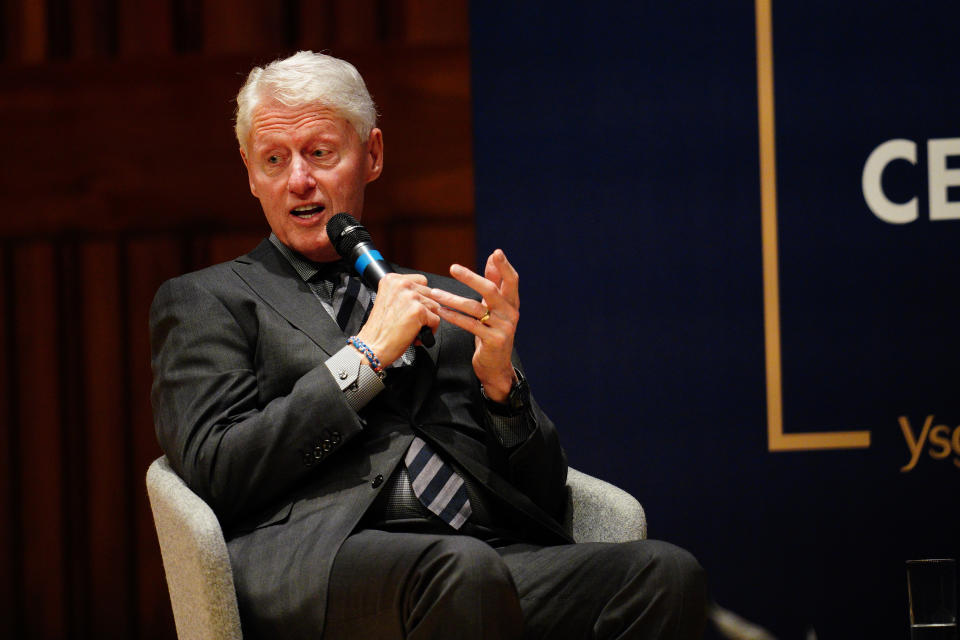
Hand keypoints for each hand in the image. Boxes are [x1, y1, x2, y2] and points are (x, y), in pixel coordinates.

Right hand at [355, 273, 440, 366]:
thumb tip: (425, 294)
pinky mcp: (418, 310)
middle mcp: (401, 285)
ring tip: (415, 328)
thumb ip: (404, 293)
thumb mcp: (387, 300)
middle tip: (413, 320)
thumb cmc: (379, 329)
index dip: (420, 296)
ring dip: (428, 319)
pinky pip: (436, 320)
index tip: (413, 307)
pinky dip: (430, 330)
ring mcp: (410, 297)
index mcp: (392, 280)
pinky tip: (416, 334)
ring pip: (434, 306)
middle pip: (430, 294)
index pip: (421, 281)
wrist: (372, 346)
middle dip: (425, 309)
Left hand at [429, 249, 518, 401]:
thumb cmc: (493, 333)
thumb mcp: (496, 308)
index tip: (496, 252)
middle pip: (491, 290)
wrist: (496, 367)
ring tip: (435, 293)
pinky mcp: (493, 340)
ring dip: (452, 299)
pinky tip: (441, 311)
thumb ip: (495, 283)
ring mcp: (503, 327)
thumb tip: (492, 257)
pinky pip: (470, 325)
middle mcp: (511, 313)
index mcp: (512, 303)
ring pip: (475, 308)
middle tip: (453, 268)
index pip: (512, 280)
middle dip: (471, 278)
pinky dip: (453, 317)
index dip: (504, 266)